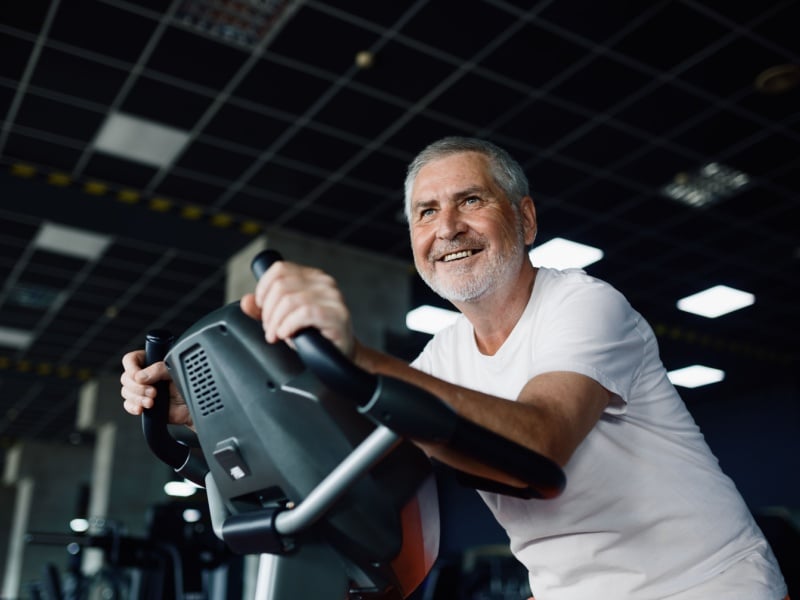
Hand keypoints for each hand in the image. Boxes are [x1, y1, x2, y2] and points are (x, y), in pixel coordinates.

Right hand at [120, 349, 192, 427]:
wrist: (194, 407)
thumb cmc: (189, 386)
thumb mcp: (176, 372)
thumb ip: (159, 369)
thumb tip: (140, 377)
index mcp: (152, 362)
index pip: (131, 359)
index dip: (131, 368)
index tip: (138, 377)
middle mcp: (145, 375)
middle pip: (126, 378)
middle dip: (137, 387)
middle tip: (153, 392)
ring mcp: (143, 390)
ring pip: (126, 392)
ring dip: (137, 398)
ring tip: (152, 402)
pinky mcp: (143, 403)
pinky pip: (128, 405)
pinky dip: (132, 407)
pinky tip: (141, 409)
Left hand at [239, 260, 354, 357]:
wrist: (340, 356)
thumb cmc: (315, 336)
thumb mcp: (285, 320)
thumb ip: (265, 310)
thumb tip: (246, 301)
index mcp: (312, 277)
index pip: (280, 269)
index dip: (263, 288)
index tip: (261, 308)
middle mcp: (324, 283)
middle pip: (281, 286)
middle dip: (268, 312)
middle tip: (270, 329)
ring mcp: (333, 297)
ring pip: (289, 300)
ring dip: (276, 322)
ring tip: (277, 335)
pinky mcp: (337, 314)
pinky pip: (303, 313)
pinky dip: (289, 325)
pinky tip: (288, 335)